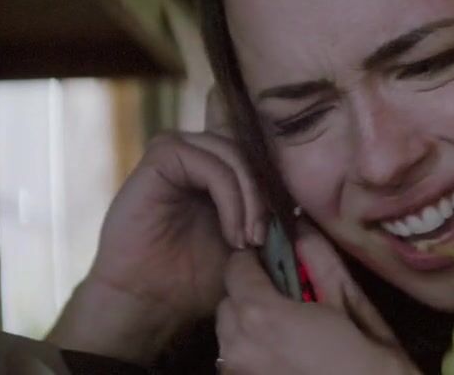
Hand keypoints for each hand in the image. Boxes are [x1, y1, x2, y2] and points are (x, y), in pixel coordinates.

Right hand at [51, 89, 267, 359]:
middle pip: (251, 151)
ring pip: (234, 153)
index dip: (278, 184)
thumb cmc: (196, 279)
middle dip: (266, 196)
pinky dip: (229, 197)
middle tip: (264, 240)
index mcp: (217, 169)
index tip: (283, 231)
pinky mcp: (161, 157)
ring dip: (251, 198)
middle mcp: (198, 154)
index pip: (261, 152)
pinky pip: (208, 162)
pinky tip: (232, 233)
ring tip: (249, 241)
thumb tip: (304, 204)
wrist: (149, 302)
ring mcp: (179, 152)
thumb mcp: (248, 244)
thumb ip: (269, 216)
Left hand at [215, 227, 412, 373]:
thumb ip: (317, 258)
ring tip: (287, 334)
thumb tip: (302, 223)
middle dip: (250, 296)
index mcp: (259, 314)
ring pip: (229, 337)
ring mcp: (236, 373)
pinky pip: (237, 363)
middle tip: (285, 302)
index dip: (255, 260)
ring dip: (248, 328)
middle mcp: (236, 345)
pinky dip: (253, 355)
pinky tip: (283, 359)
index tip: (274, 262)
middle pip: (228, 304)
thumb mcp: (346, 301)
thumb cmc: (366, 353)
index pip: (236, 267)